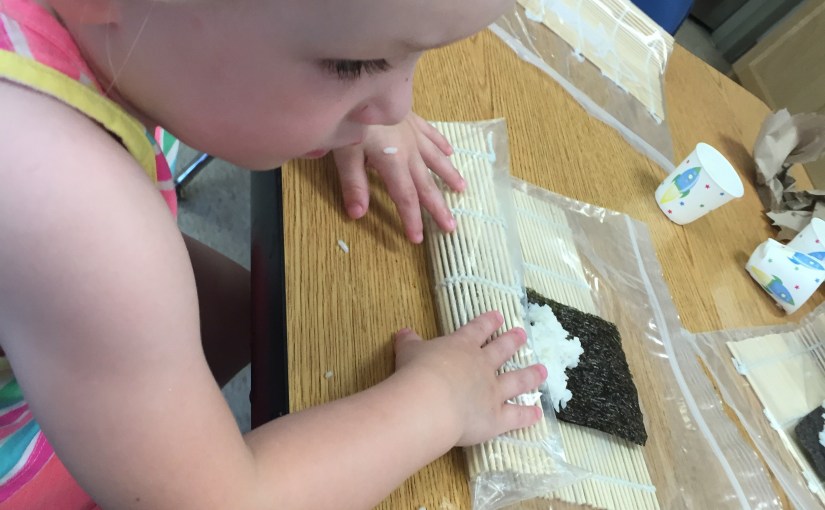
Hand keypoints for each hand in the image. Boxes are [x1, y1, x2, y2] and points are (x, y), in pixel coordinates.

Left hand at [332, 112, 465, 243]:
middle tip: (452, 226)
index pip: (405, 197)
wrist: (364, 80)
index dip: (412, 219)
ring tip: (462, 189)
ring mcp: (414, 133)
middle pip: (426, 184)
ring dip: (449, 176)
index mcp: (393, 163)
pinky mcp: (413, 118)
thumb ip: (354, 183)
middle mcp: (409, 151)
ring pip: (435, 159)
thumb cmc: (352, 117)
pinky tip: (450, 152)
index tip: (418, 238)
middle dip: (438, 207)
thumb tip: (358, 214)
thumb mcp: (345, 152)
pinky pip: (432, 134)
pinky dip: (442, 145)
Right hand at [393, 311, 546, 446]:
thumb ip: (409, 342)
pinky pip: (516, 416)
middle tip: (523, 334)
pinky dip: (528, 415)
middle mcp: (482, 366)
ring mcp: (493, 391)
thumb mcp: (408, 351)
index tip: (498, 315)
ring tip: (543, 370)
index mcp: (461, 347)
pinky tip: (538, 413)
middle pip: (501, 350)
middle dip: (512, 341)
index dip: (488, 322)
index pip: (477, 329)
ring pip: (517, 381)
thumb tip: (403, 332)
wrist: (430, 401)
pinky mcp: (496, 417)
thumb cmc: (417, 373)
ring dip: (531, 375)